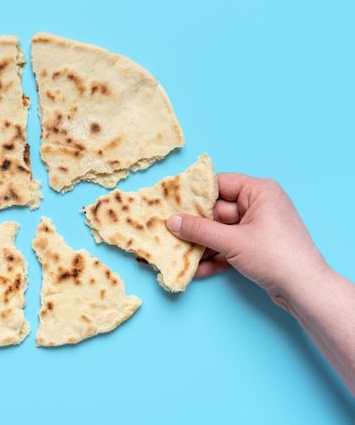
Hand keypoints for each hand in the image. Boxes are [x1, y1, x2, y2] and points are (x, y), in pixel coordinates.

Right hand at [166, 173, 328, 307]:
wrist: (304, 290)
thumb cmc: (275, 256)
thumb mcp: (231, 241)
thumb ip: (199, 230)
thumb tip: (172, 221)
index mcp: (259, 192)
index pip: (220, 183)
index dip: (195, 193)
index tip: (172, 201)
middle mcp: (259, 205)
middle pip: (217, 210)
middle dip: (195, 225)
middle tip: (170, 231)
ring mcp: (257, 228)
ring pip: (221, 231)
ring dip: (202, 244)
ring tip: (179, 253)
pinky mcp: (256, 248)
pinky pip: (229, 247)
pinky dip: (215, 257)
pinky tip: (197, 269)